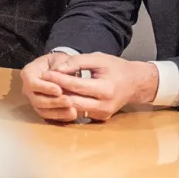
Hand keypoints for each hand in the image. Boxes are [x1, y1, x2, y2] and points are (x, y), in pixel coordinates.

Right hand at [21, 51, 79, 122]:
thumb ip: (61, 63)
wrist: (60, 70)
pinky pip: (49, 117)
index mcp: (28, 73)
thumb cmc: (58, 62)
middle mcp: (28, 89)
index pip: (32, 83)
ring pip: (42, 111)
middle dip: (54, 102)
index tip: (59, 90)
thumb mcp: (60, 58)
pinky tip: (73, 115)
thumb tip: (60, 69)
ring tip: (73, 111)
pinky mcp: (42, 109)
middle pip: (36, 100)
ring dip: (58, 112)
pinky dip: (60, 117)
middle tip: (69, 102)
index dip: (45, 87)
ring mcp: (34, 100)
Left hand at [30, 51, 157, 122]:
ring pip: (74, 109)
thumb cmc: (117, 68)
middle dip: (56, 92)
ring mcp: (102, 114)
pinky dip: (70, 105)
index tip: (46, 73)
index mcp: (106, 89)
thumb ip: (78, 61)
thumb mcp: (99, 58)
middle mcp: (105, 105)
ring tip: (50, 89)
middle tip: (43, 82)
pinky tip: (62, 96)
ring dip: (61, 100)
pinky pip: (80, 112)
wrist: (135, 83)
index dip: (59, 79)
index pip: (76, 85)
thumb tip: (58, 69)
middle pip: (72, 101)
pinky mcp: (100, 118)